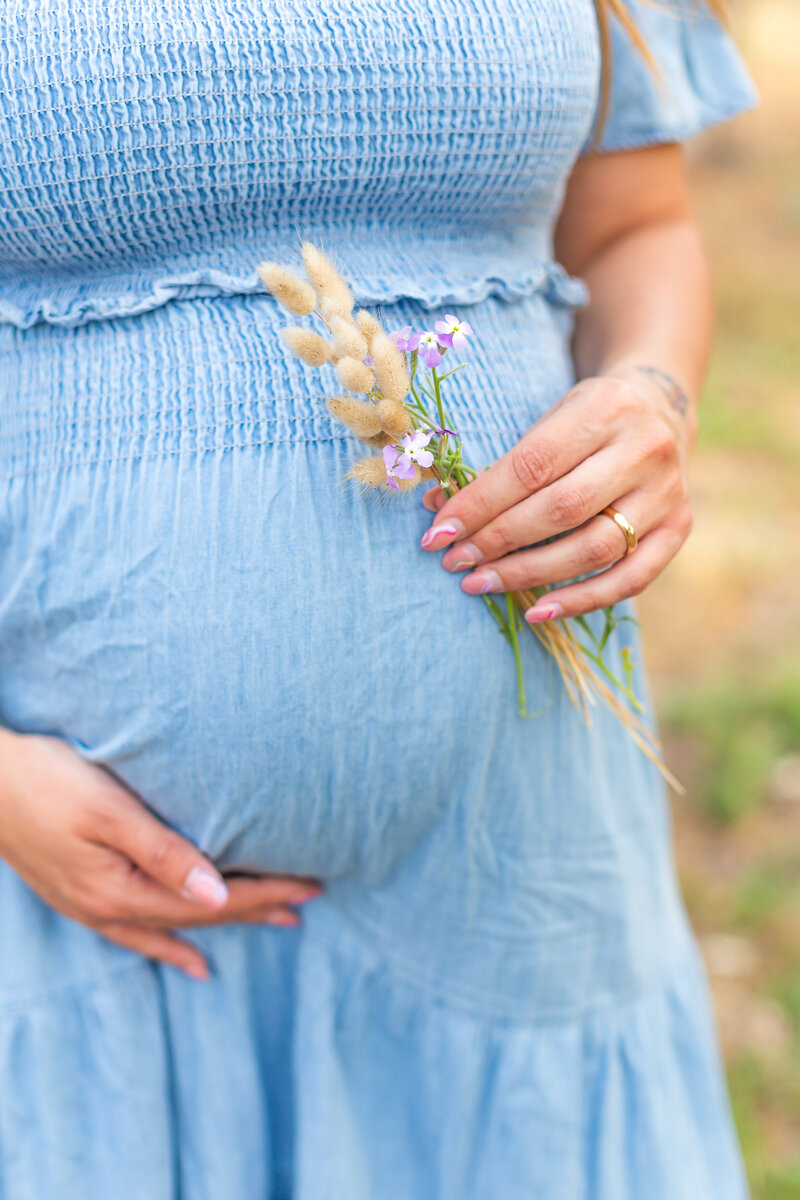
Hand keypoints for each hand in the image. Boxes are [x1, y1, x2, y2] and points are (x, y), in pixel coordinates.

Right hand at [0, 730, 321, 978]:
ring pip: (173, 926)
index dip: (264, 894)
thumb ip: (165, 853)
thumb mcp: (109, 811)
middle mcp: (108, 910)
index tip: (310, 886)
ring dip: (224, 924)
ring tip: (272, 926)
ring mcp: (90, 907)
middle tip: (308, 902)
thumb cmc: (45, 780)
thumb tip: (218, 895)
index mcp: (122, 891)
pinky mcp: (77, 894)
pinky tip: (189, 956)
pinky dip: (170, 944)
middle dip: (257, 907)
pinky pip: (137, 933)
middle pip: (199, 916)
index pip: (213, 901)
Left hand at [420, 368, 694, 620]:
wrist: (660, 410)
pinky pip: (631, 578)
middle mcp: (644, 449)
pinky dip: (582, 600)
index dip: (481, 504)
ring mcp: (668, 492)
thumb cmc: (585, 421)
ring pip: (595, 547)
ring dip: (530, 573)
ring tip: (481, 583)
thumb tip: (438, 510)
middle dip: (499, 540)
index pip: (532, 466)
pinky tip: (538, 611)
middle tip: (455, 561)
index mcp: (605, 407)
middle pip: (562, 509)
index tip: (439, 532)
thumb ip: (500, 466)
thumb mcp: (547, 421)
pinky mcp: (680, 527)